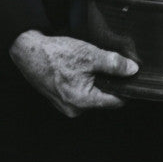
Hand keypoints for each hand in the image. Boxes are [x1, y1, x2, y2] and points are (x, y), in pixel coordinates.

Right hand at [9, 30, 138, 116]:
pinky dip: (85, 81)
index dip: (126, 87)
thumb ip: (113, 64)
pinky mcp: (60, 98)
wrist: (29, 52)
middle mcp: (74, 109)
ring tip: (94, 63)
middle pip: (104, 98)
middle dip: (110, 82)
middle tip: (112, 64)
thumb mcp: (89, 55)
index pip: (115, 101)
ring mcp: (66, 105)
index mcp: (83, 102)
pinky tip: (82, 68)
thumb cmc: (57, 54)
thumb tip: (133, 70)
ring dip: (97, 80)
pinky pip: (80, 92)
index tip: (131, 75)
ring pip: (92, 94)